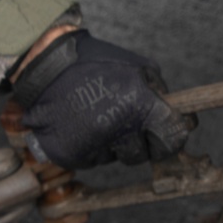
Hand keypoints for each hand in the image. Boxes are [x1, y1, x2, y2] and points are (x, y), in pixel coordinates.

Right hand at [13, 30, 189, 168]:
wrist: (45, 64)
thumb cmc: (95, 61)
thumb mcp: (139, 67)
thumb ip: (161, 93)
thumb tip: (178, 116)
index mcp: (139, 106)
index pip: (172, 140)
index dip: (174, 137)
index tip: (170, 133)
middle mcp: (117, 129)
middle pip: (143, 154)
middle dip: (139, 141)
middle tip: (125, 120)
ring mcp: (92, 145)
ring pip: (115, 158)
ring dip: (112, 143)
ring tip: (96, 115)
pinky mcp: (70, 155)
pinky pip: (92, 160)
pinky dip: (89, 146)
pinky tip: (81, 123)